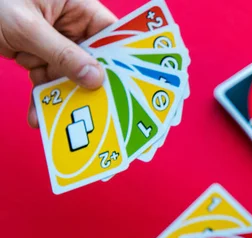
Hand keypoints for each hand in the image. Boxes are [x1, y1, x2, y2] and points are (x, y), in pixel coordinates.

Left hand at [0, 0, 116, 127]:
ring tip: (50, 117)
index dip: (121, 60)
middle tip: (92, 112)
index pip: (110, 35)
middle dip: (86, 87)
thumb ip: (62, 53)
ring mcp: (55, 41)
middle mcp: (70, 24)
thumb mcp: (27, 26)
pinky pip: (47, 80)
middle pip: (91, 61)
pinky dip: (41, 97)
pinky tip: (37, 113)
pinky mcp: (38, 54)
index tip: (129, 88)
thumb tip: (95, 78)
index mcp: (77, 7)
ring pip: (68, 76)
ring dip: (58, 97)